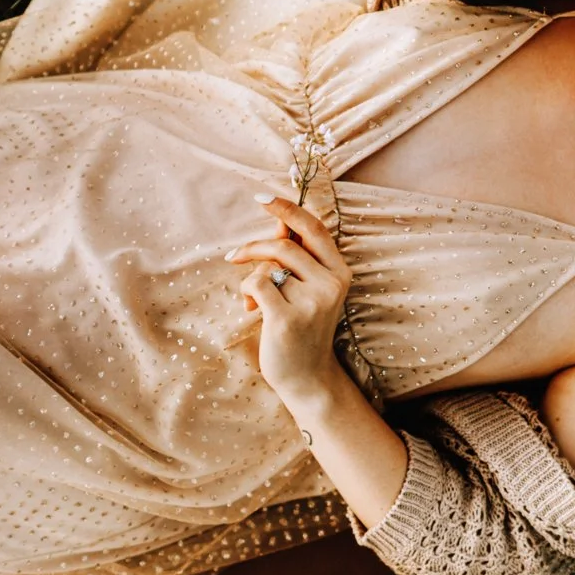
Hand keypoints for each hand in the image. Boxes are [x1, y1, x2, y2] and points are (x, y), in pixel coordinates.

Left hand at [227, 195, 353, 404]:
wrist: (307, 377)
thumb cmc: (303, 329)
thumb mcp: (308, 289)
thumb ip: (297, 256)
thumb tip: (280, 220)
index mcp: (340, 272)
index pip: (314, 228)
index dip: (288, 209)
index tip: (262, 197)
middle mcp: (331, 283)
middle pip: (284, 244)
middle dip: (253, 247)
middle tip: (235, 257)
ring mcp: (311, 301)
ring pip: (268, 266)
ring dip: (251, 278)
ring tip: (250, 299)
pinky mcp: (287, 318)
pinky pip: (256, 284)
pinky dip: (246, 293)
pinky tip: (250, 309)